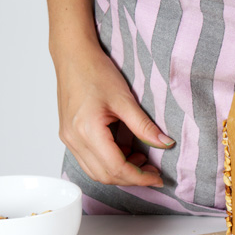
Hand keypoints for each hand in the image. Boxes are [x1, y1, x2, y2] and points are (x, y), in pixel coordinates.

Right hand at [55, 44, 173, 186]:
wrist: (73, 56)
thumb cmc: (95, 71)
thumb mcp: (125, 99)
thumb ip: (145, 126)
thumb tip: (165, 143)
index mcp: (87, 130)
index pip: (116, 168)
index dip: (140, 177)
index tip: (157, 178)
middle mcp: (74, 139)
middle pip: (105, 175)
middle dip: (132, 178)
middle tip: (153, 171)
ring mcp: (69, 139)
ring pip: (96, 172)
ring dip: (120, 172)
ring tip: (142, 160)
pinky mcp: (70, 136)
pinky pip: (89, 161)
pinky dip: (109, 163)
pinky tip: (126, 152)